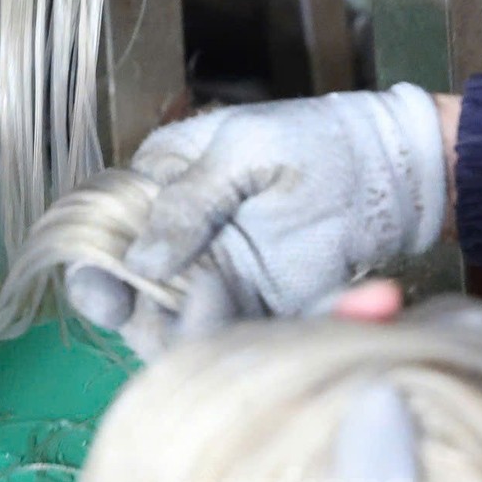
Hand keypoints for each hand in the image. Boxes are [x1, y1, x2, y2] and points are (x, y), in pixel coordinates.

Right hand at [64, 85, 450, 357]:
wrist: (388, 172)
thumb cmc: (310, 140)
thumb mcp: (243, 149)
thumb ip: (189, 199)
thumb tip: (139, 262)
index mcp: (158, 187)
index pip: (103, 236)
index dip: (92, 270)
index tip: (104, 296)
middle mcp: (176, 243)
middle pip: (130, 296)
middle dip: (135, 313)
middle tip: (168, 305)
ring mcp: (214, 281)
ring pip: (173, 329)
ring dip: (184, 330)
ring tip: (219, 299)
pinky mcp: (254, 313)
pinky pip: (230, 341)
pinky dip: (237, 341)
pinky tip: (260, 319)